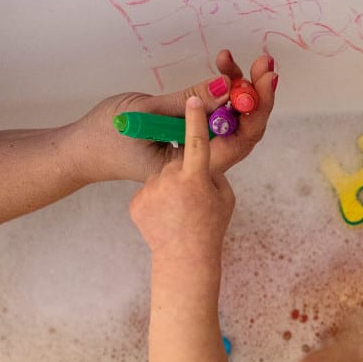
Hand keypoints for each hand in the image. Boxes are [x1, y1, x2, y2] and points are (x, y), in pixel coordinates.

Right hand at [72, 50, 276, 182]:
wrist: (82, 152)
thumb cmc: (107, 135)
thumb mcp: (147, 111)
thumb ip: (187, 101)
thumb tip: (226, 87)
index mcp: (195, 165)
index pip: (240, 139)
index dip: (257, 109)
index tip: (264, 80)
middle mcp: (203, 161)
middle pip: (244, 128)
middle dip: (257, 94)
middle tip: (264, 63)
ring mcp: (199, 149)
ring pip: (232, 120)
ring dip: (239, 88)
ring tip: (232, 58)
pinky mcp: (191, 136)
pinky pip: (216, 116)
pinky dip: (221, 92)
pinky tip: (222, 67)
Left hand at [129, 96, 235, 261]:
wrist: (180, 261)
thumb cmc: (210, 231)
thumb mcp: (225, 200)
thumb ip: (216, 173)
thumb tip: (210, 154)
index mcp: (195, 178)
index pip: (196, 140)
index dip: (196, 118)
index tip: (194, 100)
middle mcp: (169, 180)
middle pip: (178, 162)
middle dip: (184, 172)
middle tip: (191, 198)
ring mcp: (150, 190)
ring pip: (162, 177)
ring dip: (170, 187)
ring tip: (177, 211)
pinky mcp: (137, 202)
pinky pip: (151, 192)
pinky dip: (158, 201)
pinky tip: (164, 217)